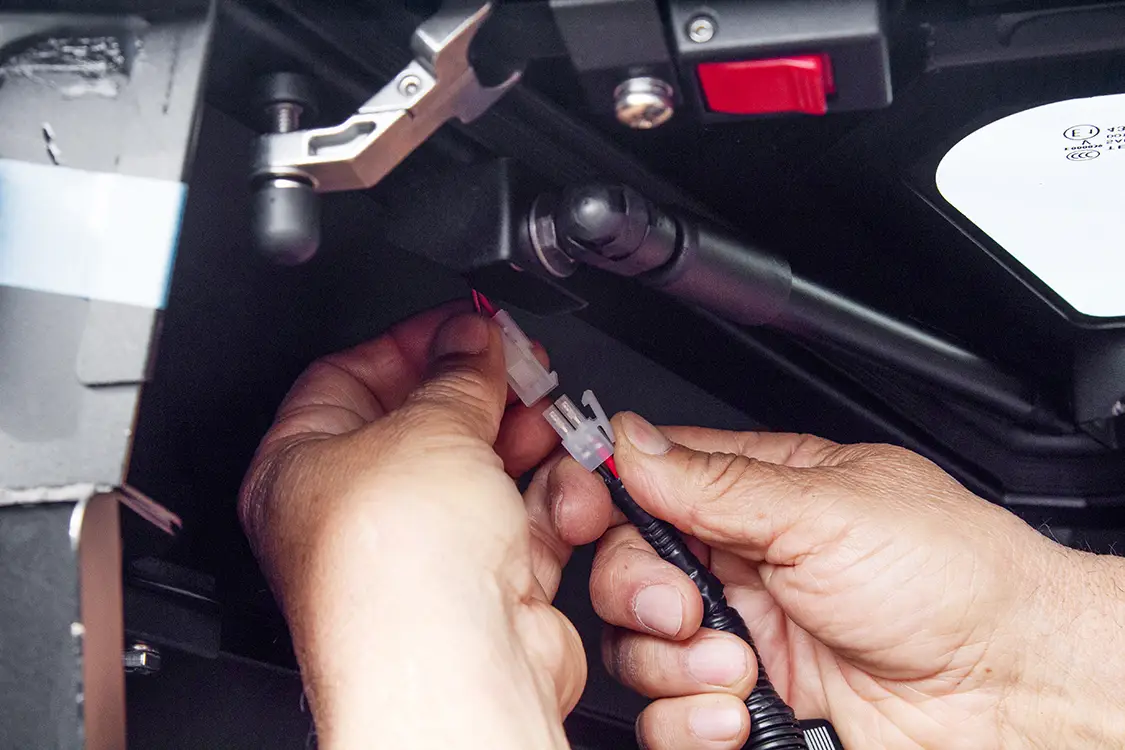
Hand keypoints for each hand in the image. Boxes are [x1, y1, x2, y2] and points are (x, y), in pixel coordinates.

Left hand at [239, 302, 584, 749]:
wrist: (457, 669)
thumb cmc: (399, 570)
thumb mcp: (429, 426)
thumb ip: (458, 370)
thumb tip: (470, 335)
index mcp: (303, 468)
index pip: (348, 376)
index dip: (411, 340)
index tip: (464, 321)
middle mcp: (358, 514)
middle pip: (422, 421)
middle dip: (480, 385)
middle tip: (520, 360)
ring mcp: (424, 551)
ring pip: (479, 468)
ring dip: (522, 432)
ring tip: (549, 405)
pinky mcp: (483, 581)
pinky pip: (519, 515)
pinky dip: (547, 490)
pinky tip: (562, 469)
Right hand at [547, 413, 1124, 748]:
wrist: (1009, 690)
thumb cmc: (951, 578)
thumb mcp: (824, 508)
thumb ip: (714, 481)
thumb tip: (631, 439)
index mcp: (758, 494)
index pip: (647, 481)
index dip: (603, 497)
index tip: (582, 515)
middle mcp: (742, 564)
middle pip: (625, 568)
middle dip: (641, 592)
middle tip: (691, 606)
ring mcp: (743, 636)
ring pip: (639, 647)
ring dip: (676, 664)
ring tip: (740, 665)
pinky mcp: (748, 705)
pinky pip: (671, 716)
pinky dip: (691, 721)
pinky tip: (742, 711)